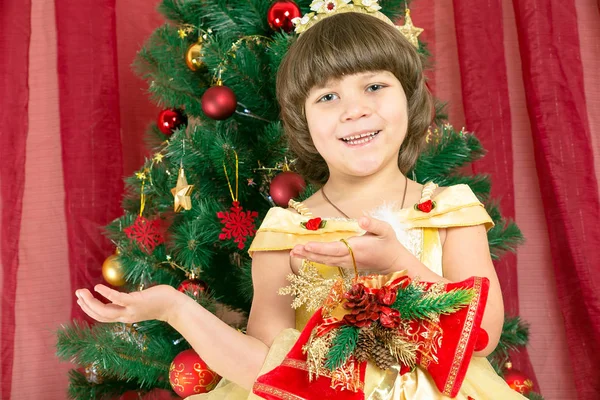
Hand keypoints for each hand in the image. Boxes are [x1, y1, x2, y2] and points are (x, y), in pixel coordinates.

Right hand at [75, 284, 182, 323]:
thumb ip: (130, 301)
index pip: (102, 316)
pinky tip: (98, 287)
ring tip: (82, 292)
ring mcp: (130, 310)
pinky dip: (106, 294)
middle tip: (77, 293)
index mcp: (125, 316)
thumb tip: (124, 295)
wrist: (175, 306)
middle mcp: (125, 316)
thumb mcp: (140, 303)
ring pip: (105, 311)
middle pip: (100, 315)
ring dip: (91, 302)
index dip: (89, 310)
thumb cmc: (160, 301)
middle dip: (86, 305)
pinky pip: (118, 299)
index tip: (81, 300)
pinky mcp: (136, 302)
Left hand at [290, 216, 407, 274]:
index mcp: (356, 248)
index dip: (320, 248)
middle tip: (293, 249)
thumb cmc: (389, 244)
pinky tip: (307, 255)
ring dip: (309, 256)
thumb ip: (374, 225)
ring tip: (295, 252)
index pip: (335, 249)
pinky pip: (328, 262)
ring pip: (325, 261)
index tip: (307, 245)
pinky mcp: (346, 265)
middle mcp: (349, 258)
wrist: (394, 263)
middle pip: (325, 257)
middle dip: (309, 253)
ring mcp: (347, 263)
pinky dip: (316, 259)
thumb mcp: (386, 231)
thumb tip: (362, 219)